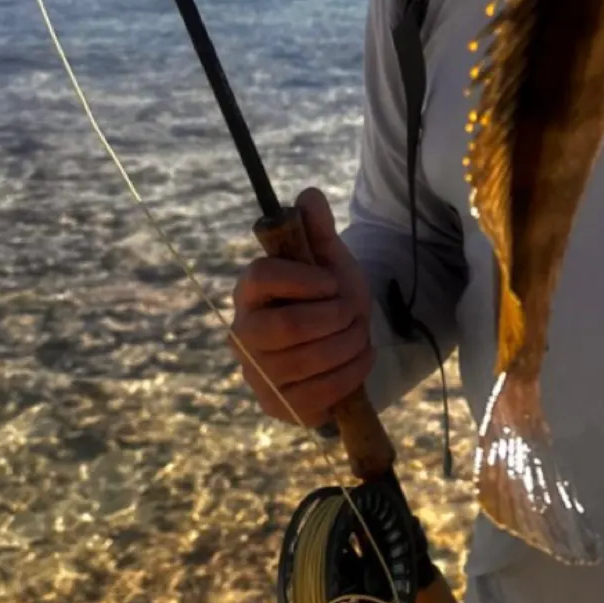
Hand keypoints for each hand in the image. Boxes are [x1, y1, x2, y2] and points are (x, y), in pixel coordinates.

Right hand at [230, 188, 374, 428]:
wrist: (341, 342)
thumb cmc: (328, 297)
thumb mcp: (330, 261)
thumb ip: (317, 230)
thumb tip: (308, 196)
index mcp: (250, 290)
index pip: (262, 277)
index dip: (304, 279)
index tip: (333, 282)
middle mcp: (243, 333)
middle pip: (288, 327)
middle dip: (336, 318)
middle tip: (353, 312)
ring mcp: (256, 374)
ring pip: (307, 362)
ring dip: (348, 345)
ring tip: (359, 334)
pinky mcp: (276, 406)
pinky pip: (317, 395)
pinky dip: (350, 374)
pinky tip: (360, 359)